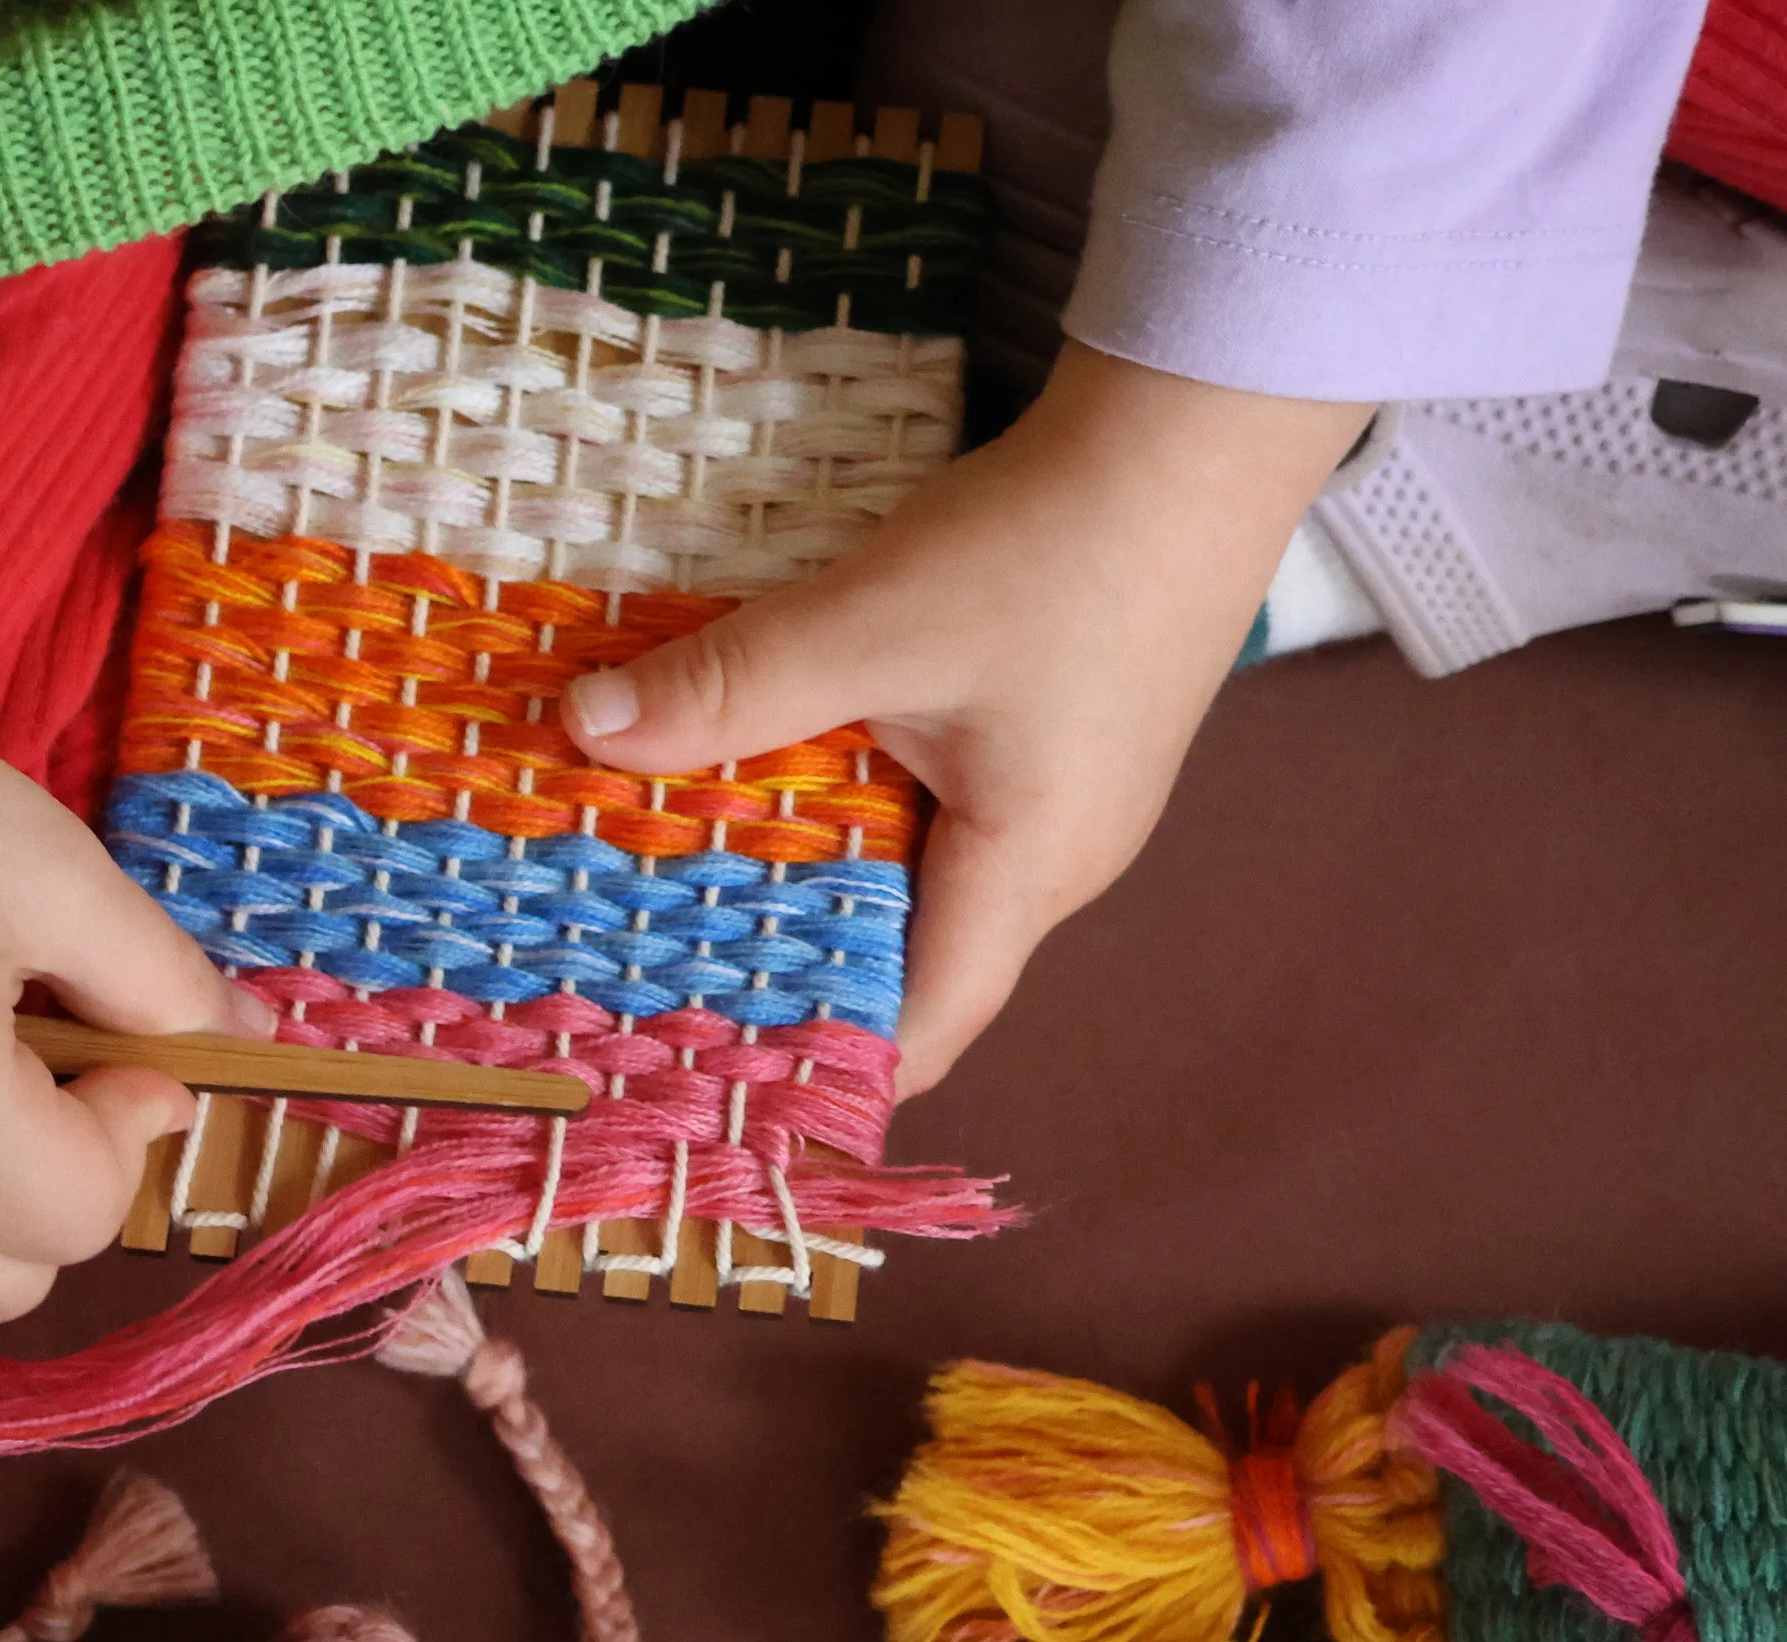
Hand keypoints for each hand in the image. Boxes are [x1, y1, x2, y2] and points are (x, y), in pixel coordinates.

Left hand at [563, 345, 1370, 1095]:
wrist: (1200, 424)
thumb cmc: (1054, 541)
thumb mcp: (873, 621)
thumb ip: (733, 687)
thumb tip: (587, 730)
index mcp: (1027, 876)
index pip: (921, 1030)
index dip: (822, 1062)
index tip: (710, 1072)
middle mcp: (1061, 867)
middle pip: (917, 964)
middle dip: (799, 970)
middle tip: (669, 971)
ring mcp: (1072, 804)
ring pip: (929, 883)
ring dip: (827, 879)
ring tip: (702, 878)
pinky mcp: (1067, 741)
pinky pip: (953, 816)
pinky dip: (868, 814)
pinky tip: (795, 775)